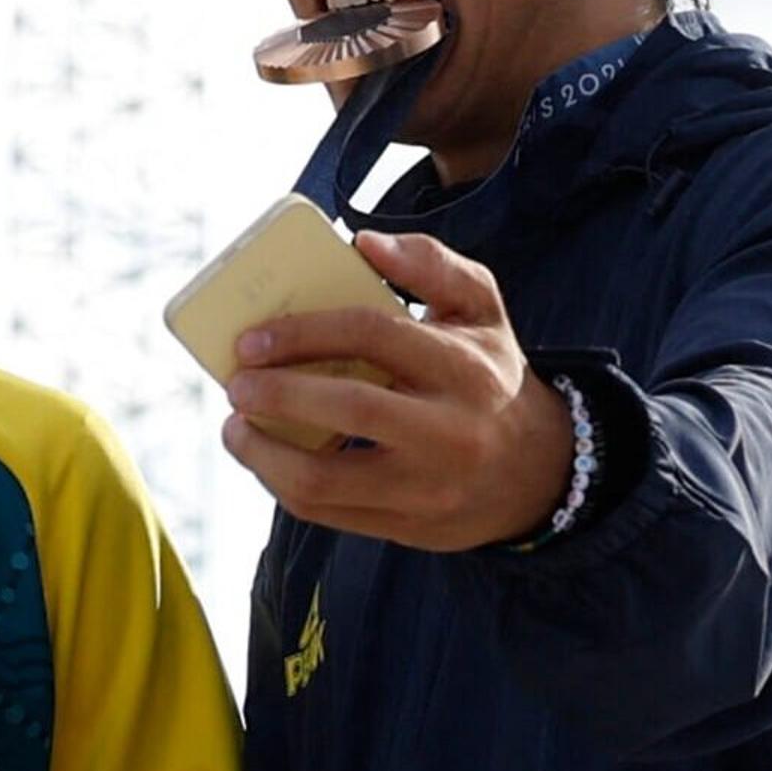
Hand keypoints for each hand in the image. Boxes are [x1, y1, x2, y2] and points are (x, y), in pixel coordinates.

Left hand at [220, 231, 572, 550]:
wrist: (537, 473)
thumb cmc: (488, 375)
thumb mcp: (480, 310)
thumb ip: (431, 264)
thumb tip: (362, 242)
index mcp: (464, 367)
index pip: (373, 336)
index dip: (303, 333)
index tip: (251, 339)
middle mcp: (449, 431)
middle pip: (348, 410)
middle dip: (277, 394)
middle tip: (236, 383)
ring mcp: (427, 488)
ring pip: (324, 480)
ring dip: (262, 454)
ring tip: (235, 428)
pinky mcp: (407, 528)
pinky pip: (326, 512)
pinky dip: (282, 484)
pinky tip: (265, 458)